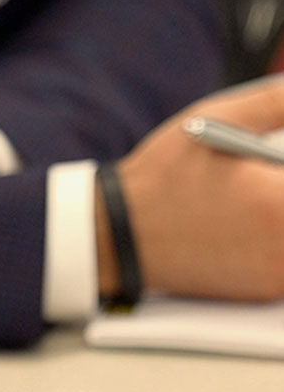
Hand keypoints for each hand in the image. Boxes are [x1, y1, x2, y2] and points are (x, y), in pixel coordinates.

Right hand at [110, 77, 283, 301]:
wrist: (123, 234)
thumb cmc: (166, 176)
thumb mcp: (214, 120)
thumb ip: (274, 101)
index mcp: (282, 202)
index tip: (275, 163)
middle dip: (282, 187)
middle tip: (267, 178)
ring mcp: (282, 274)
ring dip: (280, 211)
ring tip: (260, 199)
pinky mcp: (271, 291)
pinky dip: (278, 238)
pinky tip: (253, 221)